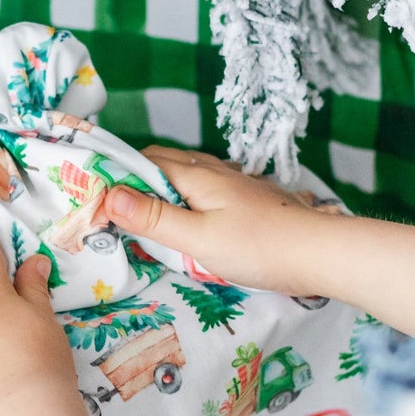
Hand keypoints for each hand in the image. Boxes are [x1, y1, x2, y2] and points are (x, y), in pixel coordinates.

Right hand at [103, 146, 330, 294]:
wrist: (321, 253)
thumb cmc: (259, 247)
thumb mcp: (198, 239)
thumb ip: (154, 219)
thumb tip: (108, 196)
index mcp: (196, 175)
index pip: (144, 161)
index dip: (117, 174)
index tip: (93, 194)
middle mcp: (215, 171)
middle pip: (165, 163)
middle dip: (136, 178)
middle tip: (113, 209)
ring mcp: (236, 184)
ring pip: (188, 174)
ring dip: (162, 188)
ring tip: (144, 215)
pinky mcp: (250, 200)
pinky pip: (207, 189)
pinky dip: (187, 198)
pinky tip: (189, 220)